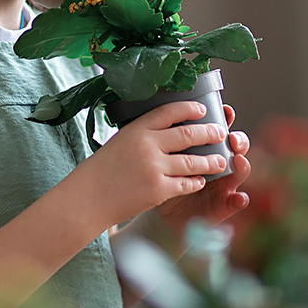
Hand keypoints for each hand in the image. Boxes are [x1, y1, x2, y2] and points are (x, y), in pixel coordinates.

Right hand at [75, 100, 229, 229]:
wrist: (87, 198)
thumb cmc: (99, 171)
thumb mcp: (118, 142)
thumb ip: (140, 135)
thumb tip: (164, 130)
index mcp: (136, 130)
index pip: (169, 112)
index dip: (189, 109)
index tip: (202, 110)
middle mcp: (147, 145)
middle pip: (187, 135)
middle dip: (209, 133)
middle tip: (220, 133)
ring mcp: (154, 168)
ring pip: (192, 161)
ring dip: (210, 161)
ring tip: (220, 160)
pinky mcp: (158, 190)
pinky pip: (186, 184)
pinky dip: (196, 181)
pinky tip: (201, 180)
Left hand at [151, 103, 250, 240]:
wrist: (164, 215)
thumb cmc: (165, 180)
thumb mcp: (167, 158)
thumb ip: (171, 140)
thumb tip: (164, 115)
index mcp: (207, 149)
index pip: (220, 129)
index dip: (226, 119)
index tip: (225, 111)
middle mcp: (220, 164)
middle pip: (236, 147)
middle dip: (239, 140)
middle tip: (231, 138)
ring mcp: (225, 184)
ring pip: (241, 171)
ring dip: (242, 165)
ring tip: (238, 161)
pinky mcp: (224, 205)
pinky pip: (236, 202)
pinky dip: (239, 200)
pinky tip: (239, 198)